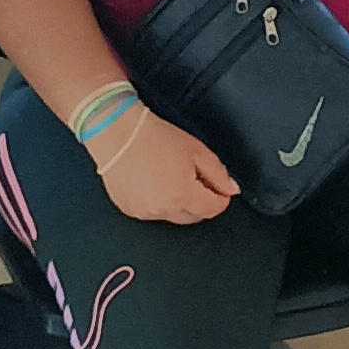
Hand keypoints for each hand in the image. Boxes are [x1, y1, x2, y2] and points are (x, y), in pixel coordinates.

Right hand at [99, 112, 239, 223]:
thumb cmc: (154, 137)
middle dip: (200, 201)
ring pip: (172, 215)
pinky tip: (152, 181)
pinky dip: (156, 202)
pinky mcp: (128, 209)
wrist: (117, 133)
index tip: (220, 189)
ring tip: (169, 175)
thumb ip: (218, 173)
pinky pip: (151, 212)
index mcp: (183, 196)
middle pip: (194, 215)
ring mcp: (143, 212)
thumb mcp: (196, 151)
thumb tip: (231, 190)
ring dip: (177, 202)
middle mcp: (163, 210)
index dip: (220, 198)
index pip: (213, 209)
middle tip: (194, 177)